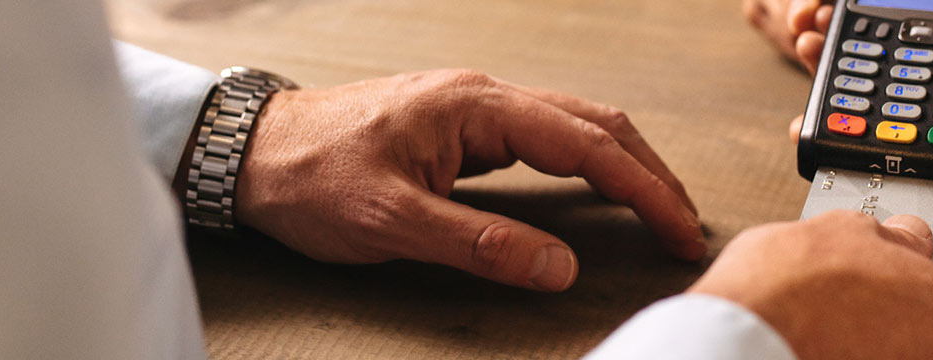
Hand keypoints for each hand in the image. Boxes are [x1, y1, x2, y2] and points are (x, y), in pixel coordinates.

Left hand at [234, 69, 704, 291]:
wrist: (249, 150)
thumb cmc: (308, 177)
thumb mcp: (390, 222)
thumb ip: (479, 244)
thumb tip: (557, 266)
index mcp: (475, 108)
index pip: (587, 143)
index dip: (643, 190)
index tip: (677, 230)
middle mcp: (483, 95)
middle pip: (596, 123)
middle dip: (650, 173)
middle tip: (683, 226)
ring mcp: (473, 106)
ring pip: (574, 123)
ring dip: (624, 164)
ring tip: (657, 209)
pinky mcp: (461, 124)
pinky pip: (544, 134)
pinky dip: (587, 161)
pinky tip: (597, 187)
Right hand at [689, 211, 932, 358]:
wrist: (729, 357)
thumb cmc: (789, 308)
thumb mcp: (848, 235)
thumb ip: (894, 237)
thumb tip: (902, 239)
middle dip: (926, 287)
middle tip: (888, 262)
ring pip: (922, 351)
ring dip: (892, 323)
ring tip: (845, 297)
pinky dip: (865, 350)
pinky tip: (829, 330)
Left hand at [757, 0, 932, 149]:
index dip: (890, 135)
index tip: (847, 117)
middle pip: (895, 98)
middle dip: (843, 79)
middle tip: (806, 43)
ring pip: (886, 63)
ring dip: (840, 46)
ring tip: (805, 25)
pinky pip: (898, 30)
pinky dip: (859, 17)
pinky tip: (827, 8)